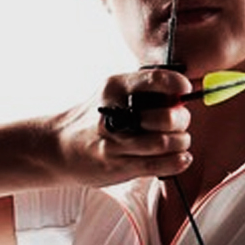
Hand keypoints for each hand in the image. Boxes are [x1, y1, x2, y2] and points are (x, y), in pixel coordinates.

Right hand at [51, 67, 193, 185]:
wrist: (58, 148)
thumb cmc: (94, 118)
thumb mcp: (112, 92)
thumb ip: (143, 90)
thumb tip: (182, 93)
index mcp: (116, 87)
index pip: (154, 79)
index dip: (176, 84)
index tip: (185, 89)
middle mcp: (115, 113)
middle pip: (168, 116)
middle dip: (182, 120)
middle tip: (179, 123)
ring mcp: (116, 142)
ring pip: (167, 142)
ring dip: (181, 142)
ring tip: (179, 141)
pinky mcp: (118, 166)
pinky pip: (159, 165)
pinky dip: (177, 161)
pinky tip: (182, 157)